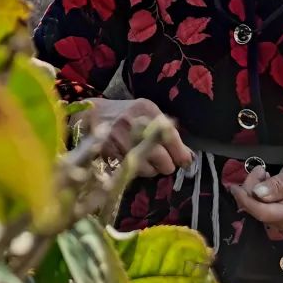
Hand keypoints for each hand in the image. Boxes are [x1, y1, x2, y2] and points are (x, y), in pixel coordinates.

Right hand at [76, 98, 192, 176]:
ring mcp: (122, 141)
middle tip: (163, 161)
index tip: (185, 161)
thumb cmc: (126, 115)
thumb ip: (167, 132)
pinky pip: (134, 172)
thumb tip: (188, 156)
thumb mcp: (147, 114)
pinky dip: (138, 170)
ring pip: (150, 170)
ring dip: (152, 169)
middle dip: (167, 164)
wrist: (93, 115)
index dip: (181, 153)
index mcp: (147, 110)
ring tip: (145, 158)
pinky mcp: (112, 155)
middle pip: (163, 159)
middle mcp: (135, 125)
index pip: (171, 136)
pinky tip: (134, 161)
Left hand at [229, 158, 282, 232]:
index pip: (262, 213)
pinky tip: (266, 182)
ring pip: (256, 208)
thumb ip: (279, 185)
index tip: (234, 186)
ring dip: (253, 189)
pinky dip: (258, 193)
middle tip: (261, 169)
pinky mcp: (279, 217)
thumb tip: (257, 194)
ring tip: (265, 172)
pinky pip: (260, 207)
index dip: (245, 200)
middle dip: (250, 188)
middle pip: (256, 210)